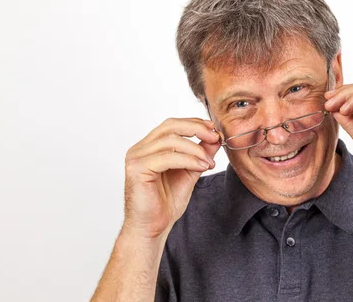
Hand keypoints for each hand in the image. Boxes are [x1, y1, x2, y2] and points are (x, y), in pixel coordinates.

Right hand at [122, 118, 220, 239]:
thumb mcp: (190, 172)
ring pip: (170, 141)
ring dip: (195, 149)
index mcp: (149, 147)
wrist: (152, 228)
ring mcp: (136, 157)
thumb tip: (216, 137)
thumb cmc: (165, 203)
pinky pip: (166, 157)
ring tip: (209, 162)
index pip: (172, 124)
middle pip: (170, 126)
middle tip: (215, 138)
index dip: (194, 123)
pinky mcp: (137, 169)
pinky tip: (201, 167)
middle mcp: (140, 149)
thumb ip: (200, 153)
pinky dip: (188, 160)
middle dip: (196, 129)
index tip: (214, 130)